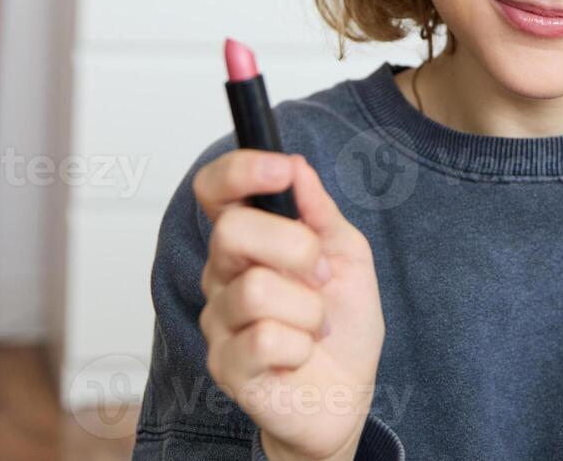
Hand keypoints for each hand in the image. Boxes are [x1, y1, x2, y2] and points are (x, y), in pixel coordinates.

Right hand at [194, 149, 384, 460]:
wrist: (344, 394)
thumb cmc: (341, 324)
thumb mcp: (347, 257)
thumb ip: (321, 213)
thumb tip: (298, 169)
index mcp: (248, 240)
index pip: (215, 191)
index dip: (239, 171)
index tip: (281, 169)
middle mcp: (223, 273)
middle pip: (232, 230)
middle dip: (295, 246)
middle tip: (320, 274)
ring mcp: (219, 320)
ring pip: (257, 289)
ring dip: (308, 308)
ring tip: (316, 325)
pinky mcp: (225, 365)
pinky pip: (266, 338)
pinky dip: (302, 345)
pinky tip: (301, 354)